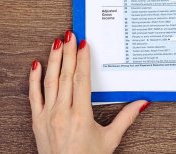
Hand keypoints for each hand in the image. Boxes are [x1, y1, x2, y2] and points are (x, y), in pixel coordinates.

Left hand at [29, 32, 147, 153]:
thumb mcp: (110, 140)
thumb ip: (126, 119)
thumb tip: (142, 103)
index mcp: (81, 116)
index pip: (82, 80)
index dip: (82, 60)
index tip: (84, 45)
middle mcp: (62, 113)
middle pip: (66, 76)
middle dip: (68, 53)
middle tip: (70, 35)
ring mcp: (47, 116)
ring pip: (50, 81)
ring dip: (53, 60)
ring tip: (56, 43)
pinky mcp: (37, 120)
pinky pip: (34, 95)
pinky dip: (34, 79)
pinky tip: (36, 64)